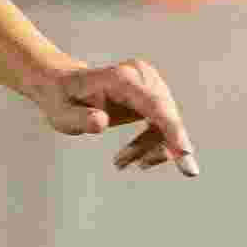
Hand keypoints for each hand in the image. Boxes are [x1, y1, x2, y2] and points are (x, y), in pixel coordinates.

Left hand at [31, 56, 198, 176]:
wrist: (64, 87)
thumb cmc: (62, 100)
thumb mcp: (62, 113)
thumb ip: (80, 118)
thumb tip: (100, 122)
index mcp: (121, 78)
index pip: (154, 105)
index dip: (172, 129)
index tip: (185, 153)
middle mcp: (142, 76)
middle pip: (167, 115)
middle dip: (168, 146)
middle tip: (169, 171)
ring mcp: (150, 84)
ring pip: (167, 122)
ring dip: (150, 147)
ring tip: (119, 162)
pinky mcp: (152, 95)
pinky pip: (163, 124)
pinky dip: (151, 144)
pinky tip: (131, 159)